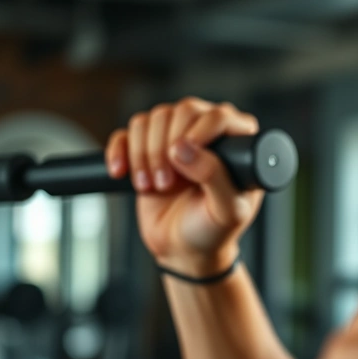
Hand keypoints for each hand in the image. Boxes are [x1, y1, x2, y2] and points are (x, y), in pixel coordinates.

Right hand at [105, 97, 263, 275]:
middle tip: (168, 183)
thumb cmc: (214, 230)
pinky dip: (119, 151)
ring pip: (152, 119)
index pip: (220, 116)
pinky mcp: (147, 147)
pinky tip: (121, 173)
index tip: (185, 160)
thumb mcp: (226, 211)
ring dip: (145, 154)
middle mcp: (208, 132)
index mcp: (239, 144)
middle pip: (182, 110)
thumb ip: (215, 177)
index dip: (199, 132)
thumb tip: (186, 147)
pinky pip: (126, 132)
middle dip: (167, 147)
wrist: (183, 248)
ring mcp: (176, 137)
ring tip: (152, 186)